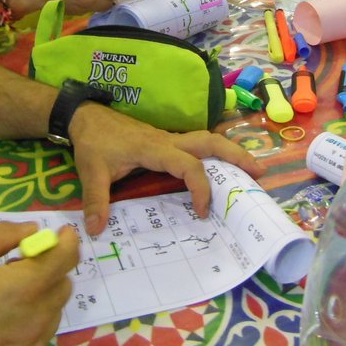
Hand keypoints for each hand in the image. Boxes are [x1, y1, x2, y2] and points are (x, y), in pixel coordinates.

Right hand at [0, 220, 79, 345]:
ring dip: (38, 301)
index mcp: (26, 287)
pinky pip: (35, 341)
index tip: (60, 235)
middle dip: (49, 271)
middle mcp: (36, 320)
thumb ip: (5, 235)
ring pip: (51, 315)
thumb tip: (34, 230)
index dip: (67, 242)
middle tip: (17, 268)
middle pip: (62, 287)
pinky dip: (26, 329)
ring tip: (2, 300)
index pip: (66, 259)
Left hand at [69, 103, 263, 235]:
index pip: (188, 166)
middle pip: (210, 142)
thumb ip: (96, 200)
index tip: (201, 212)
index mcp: (155, 149)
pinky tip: (222, 166)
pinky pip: (196, 146)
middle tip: (259, 172)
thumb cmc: (92, 141)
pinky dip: (214, 154)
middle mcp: (167, 141)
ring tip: (252, 168)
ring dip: (230, 152)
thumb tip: (96, 229)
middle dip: (235, 155)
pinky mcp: (165, 143)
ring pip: (206, 140)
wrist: (85, 115)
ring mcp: (168, 140)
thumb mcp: (91, 171)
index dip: (200, 188)